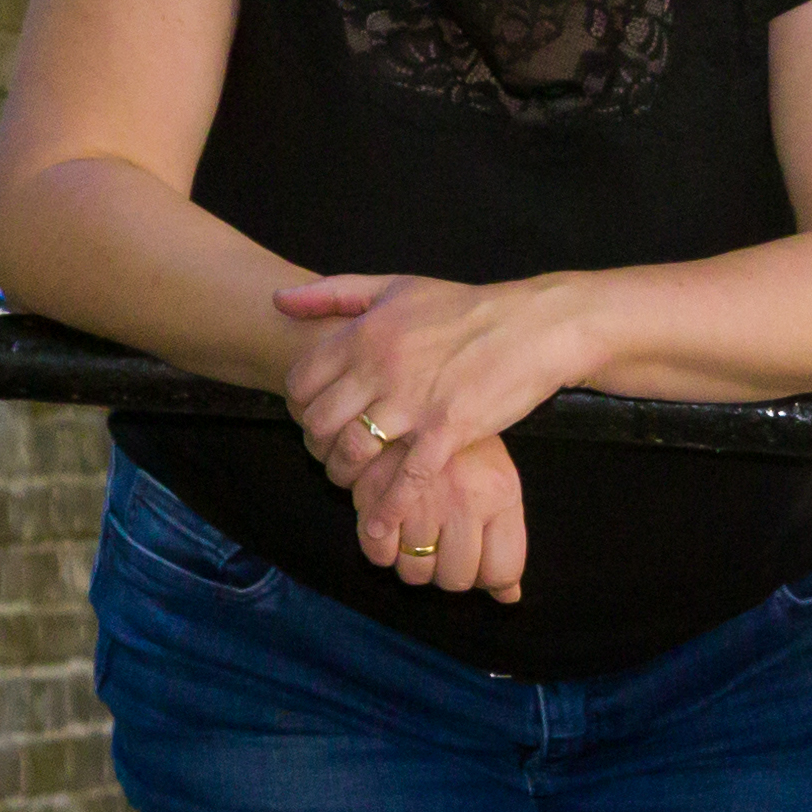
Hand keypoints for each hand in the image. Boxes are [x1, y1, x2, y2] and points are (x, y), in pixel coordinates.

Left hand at [279, 273, 578, 498]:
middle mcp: (381, 368)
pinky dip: (388, 506)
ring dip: (345, 475)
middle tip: (329, 456)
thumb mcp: (396, 287)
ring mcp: (414, 402)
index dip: (298, 409)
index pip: (301, 382)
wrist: (533, 326)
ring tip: (352, 483)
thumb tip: (278, 300)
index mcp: (365, 335)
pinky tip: (381, 524)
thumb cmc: (466, 308)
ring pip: (354, 451)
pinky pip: (406, 477)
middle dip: (318, 447)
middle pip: (321, 422)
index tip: (314, 420)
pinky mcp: (448, 430)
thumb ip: (335, 293)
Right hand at [361, 433, 528, 604]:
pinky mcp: (377, 490)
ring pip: (414, 573)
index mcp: (499, 495)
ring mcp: (418, 497)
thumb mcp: (499, 483)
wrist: (420, 389)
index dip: (488, 579)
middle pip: (455, 579)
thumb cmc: (465, 447)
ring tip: (416, 541)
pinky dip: (381, 553)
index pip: (501, 571)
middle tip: (442, 554)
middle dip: (448, 576)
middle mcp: (461, 500)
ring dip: (414, 566)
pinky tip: (389, 534)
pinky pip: (377, 553)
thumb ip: (506, 540)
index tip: (477, 566)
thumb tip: (509, 598)